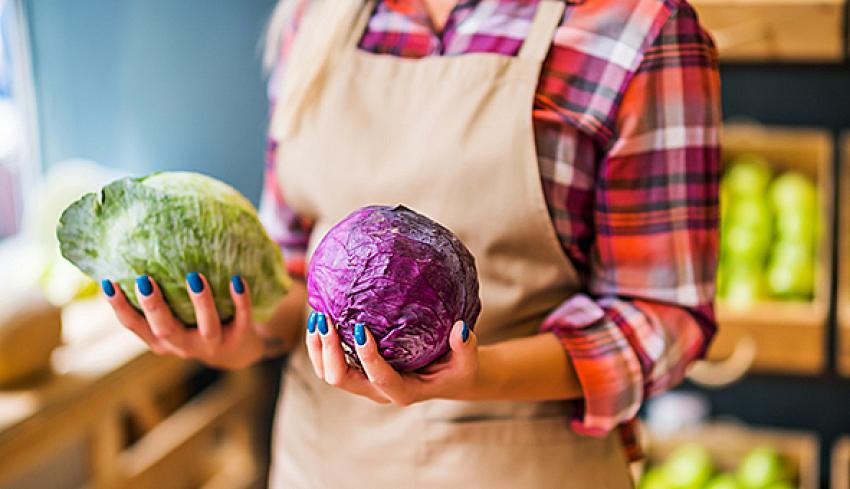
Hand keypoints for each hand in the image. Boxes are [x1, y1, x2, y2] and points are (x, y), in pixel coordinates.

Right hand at [101, 273, 269, 369]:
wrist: (238, 351)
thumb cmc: (195, 324)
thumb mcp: (174, 317)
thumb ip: (160, 296)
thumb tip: (134, 252)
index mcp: (162, 340)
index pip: (135, 326)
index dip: (120, 308)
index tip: (109, 283)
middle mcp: (184, 346)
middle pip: (166, 330)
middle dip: (154, 307)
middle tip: (144, 279)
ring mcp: (213, 345)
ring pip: (206, 328)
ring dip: (200, 303)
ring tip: (194, 276)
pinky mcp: (240, 339)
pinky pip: (242, 320)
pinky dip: (240, 301)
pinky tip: (238, 280)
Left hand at [305, 312, 479, 405]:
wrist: (452, 378)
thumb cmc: (460, 368)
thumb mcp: (468, 360)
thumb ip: (465, 347)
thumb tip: (460, 329)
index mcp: (405, 391)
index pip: (381, 379)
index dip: (368, 357)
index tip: (361, 328)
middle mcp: (379, 391)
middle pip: (343, 380)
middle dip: (330, 351)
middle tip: (326, 319)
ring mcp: (366, 383)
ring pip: (330, 374)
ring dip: (319, 348)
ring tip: (316, 316)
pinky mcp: (360, 372)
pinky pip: (330, 364)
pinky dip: (321, 345)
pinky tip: (319, 318)